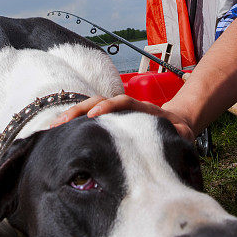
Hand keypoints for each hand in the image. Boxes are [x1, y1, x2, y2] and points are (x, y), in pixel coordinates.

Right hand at [50, 94, 195, 141]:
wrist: (176, 124)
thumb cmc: (177, 132)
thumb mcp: (183, 134)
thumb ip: (179, 134)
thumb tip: (177, 134)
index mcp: (142, 109)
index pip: (123, 103)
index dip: (109, 107)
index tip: (95, 117)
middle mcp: (125, 108)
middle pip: (99, 101)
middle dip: (79, 109)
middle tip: (61, 123)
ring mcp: (116, 113)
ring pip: (90, 108)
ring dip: (71, 115)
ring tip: (52, 128)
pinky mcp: (109, 122)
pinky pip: (88, 119)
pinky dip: (73, 123)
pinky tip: (57, 134)